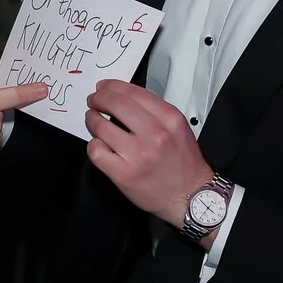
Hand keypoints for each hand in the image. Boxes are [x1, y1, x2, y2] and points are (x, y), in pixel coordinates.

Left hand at [83, 78, 209, 223]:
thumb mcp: (178, 128)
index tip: (103, 87)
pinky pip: (97, 152)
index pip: (133, 93)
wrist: (190, 195)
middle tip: (93, 100)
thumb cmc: (183, 163)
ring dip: (92, 120)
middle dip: (98, 98)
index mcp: (169, 119)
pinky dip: (94, 145)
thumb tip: (122, 99)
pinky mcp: (124, 174)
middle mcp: (155, 134)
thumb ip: (154, 112)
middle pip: (116, 104)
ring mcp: (138, 154)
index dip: (112, 87)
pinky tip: (98, 144)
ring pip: (102, 127)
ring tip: (93, 120)